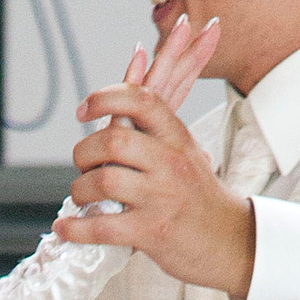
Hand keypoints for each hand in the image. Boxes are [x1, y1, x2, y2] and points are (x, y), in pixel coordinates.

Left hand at [54, 13, 253, 296]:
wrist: (232, 241)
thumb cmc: (200, 195)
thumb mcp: (186, 149)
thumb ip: (156, 116)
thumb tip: (138, 57)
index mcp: (177, 138)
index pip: (140, 99)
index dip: (105, 97)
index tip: (83, 110)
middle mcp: (170, 163)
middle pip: (113, 140)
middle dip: (84, 152)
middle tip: (82, 164)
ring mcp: (161, 198)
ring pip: (102, 181)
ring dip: (80, 191)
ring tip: (81, 198)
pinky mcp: (152, 232)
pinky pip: (101, 226)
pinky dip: (76, 229)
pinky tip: (67, 229)